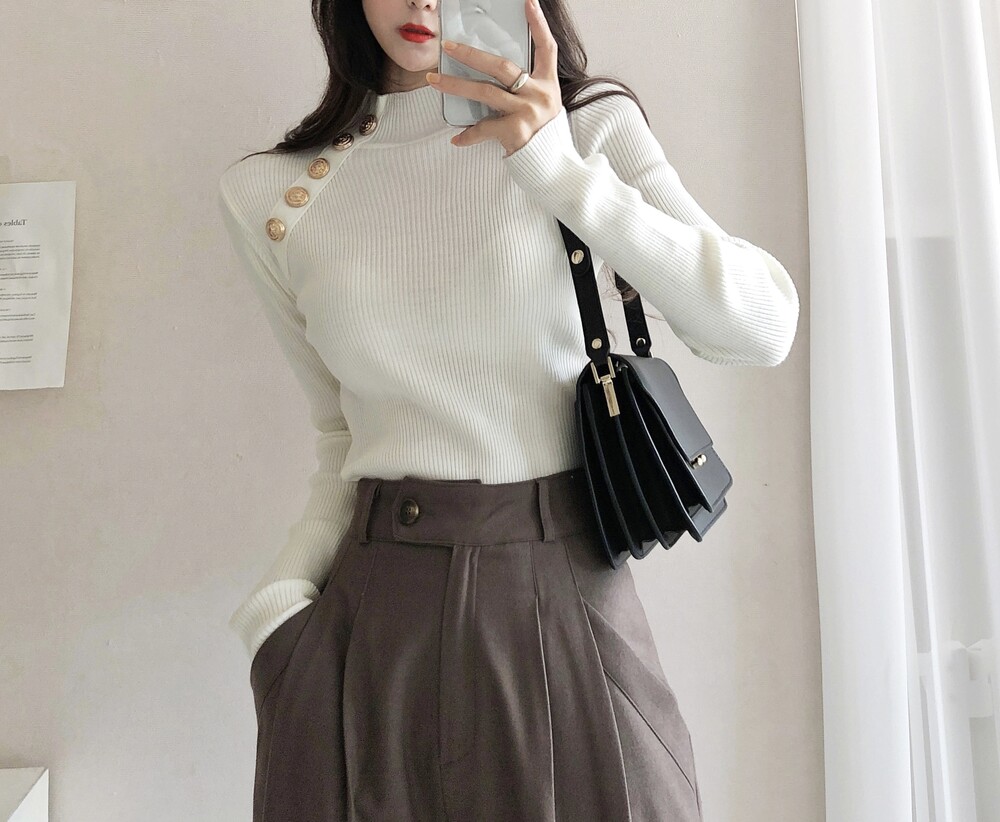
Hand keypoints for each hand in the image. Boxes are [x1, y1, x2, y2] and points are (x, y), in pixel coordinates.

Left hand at [425, 0, 560, 157]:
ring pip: (485, 92)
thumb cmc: (543, 134)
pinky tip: (456, 139)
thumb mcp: (543, 104)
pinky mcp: (516, 132)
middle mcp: (539, 94)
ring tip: (433, 79)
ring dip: (455, 85)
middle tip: (447, 46)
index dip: (539, 24)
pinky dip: (468, 135)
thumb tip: (492, 72)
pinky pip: (484, 128)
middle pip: (501, 66)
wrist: (553, 166)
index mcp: (548, 84)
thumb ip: (526, 87)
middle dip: (471, 54)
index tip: (528, 2)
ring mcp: (527, 113)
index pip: (547, 47)